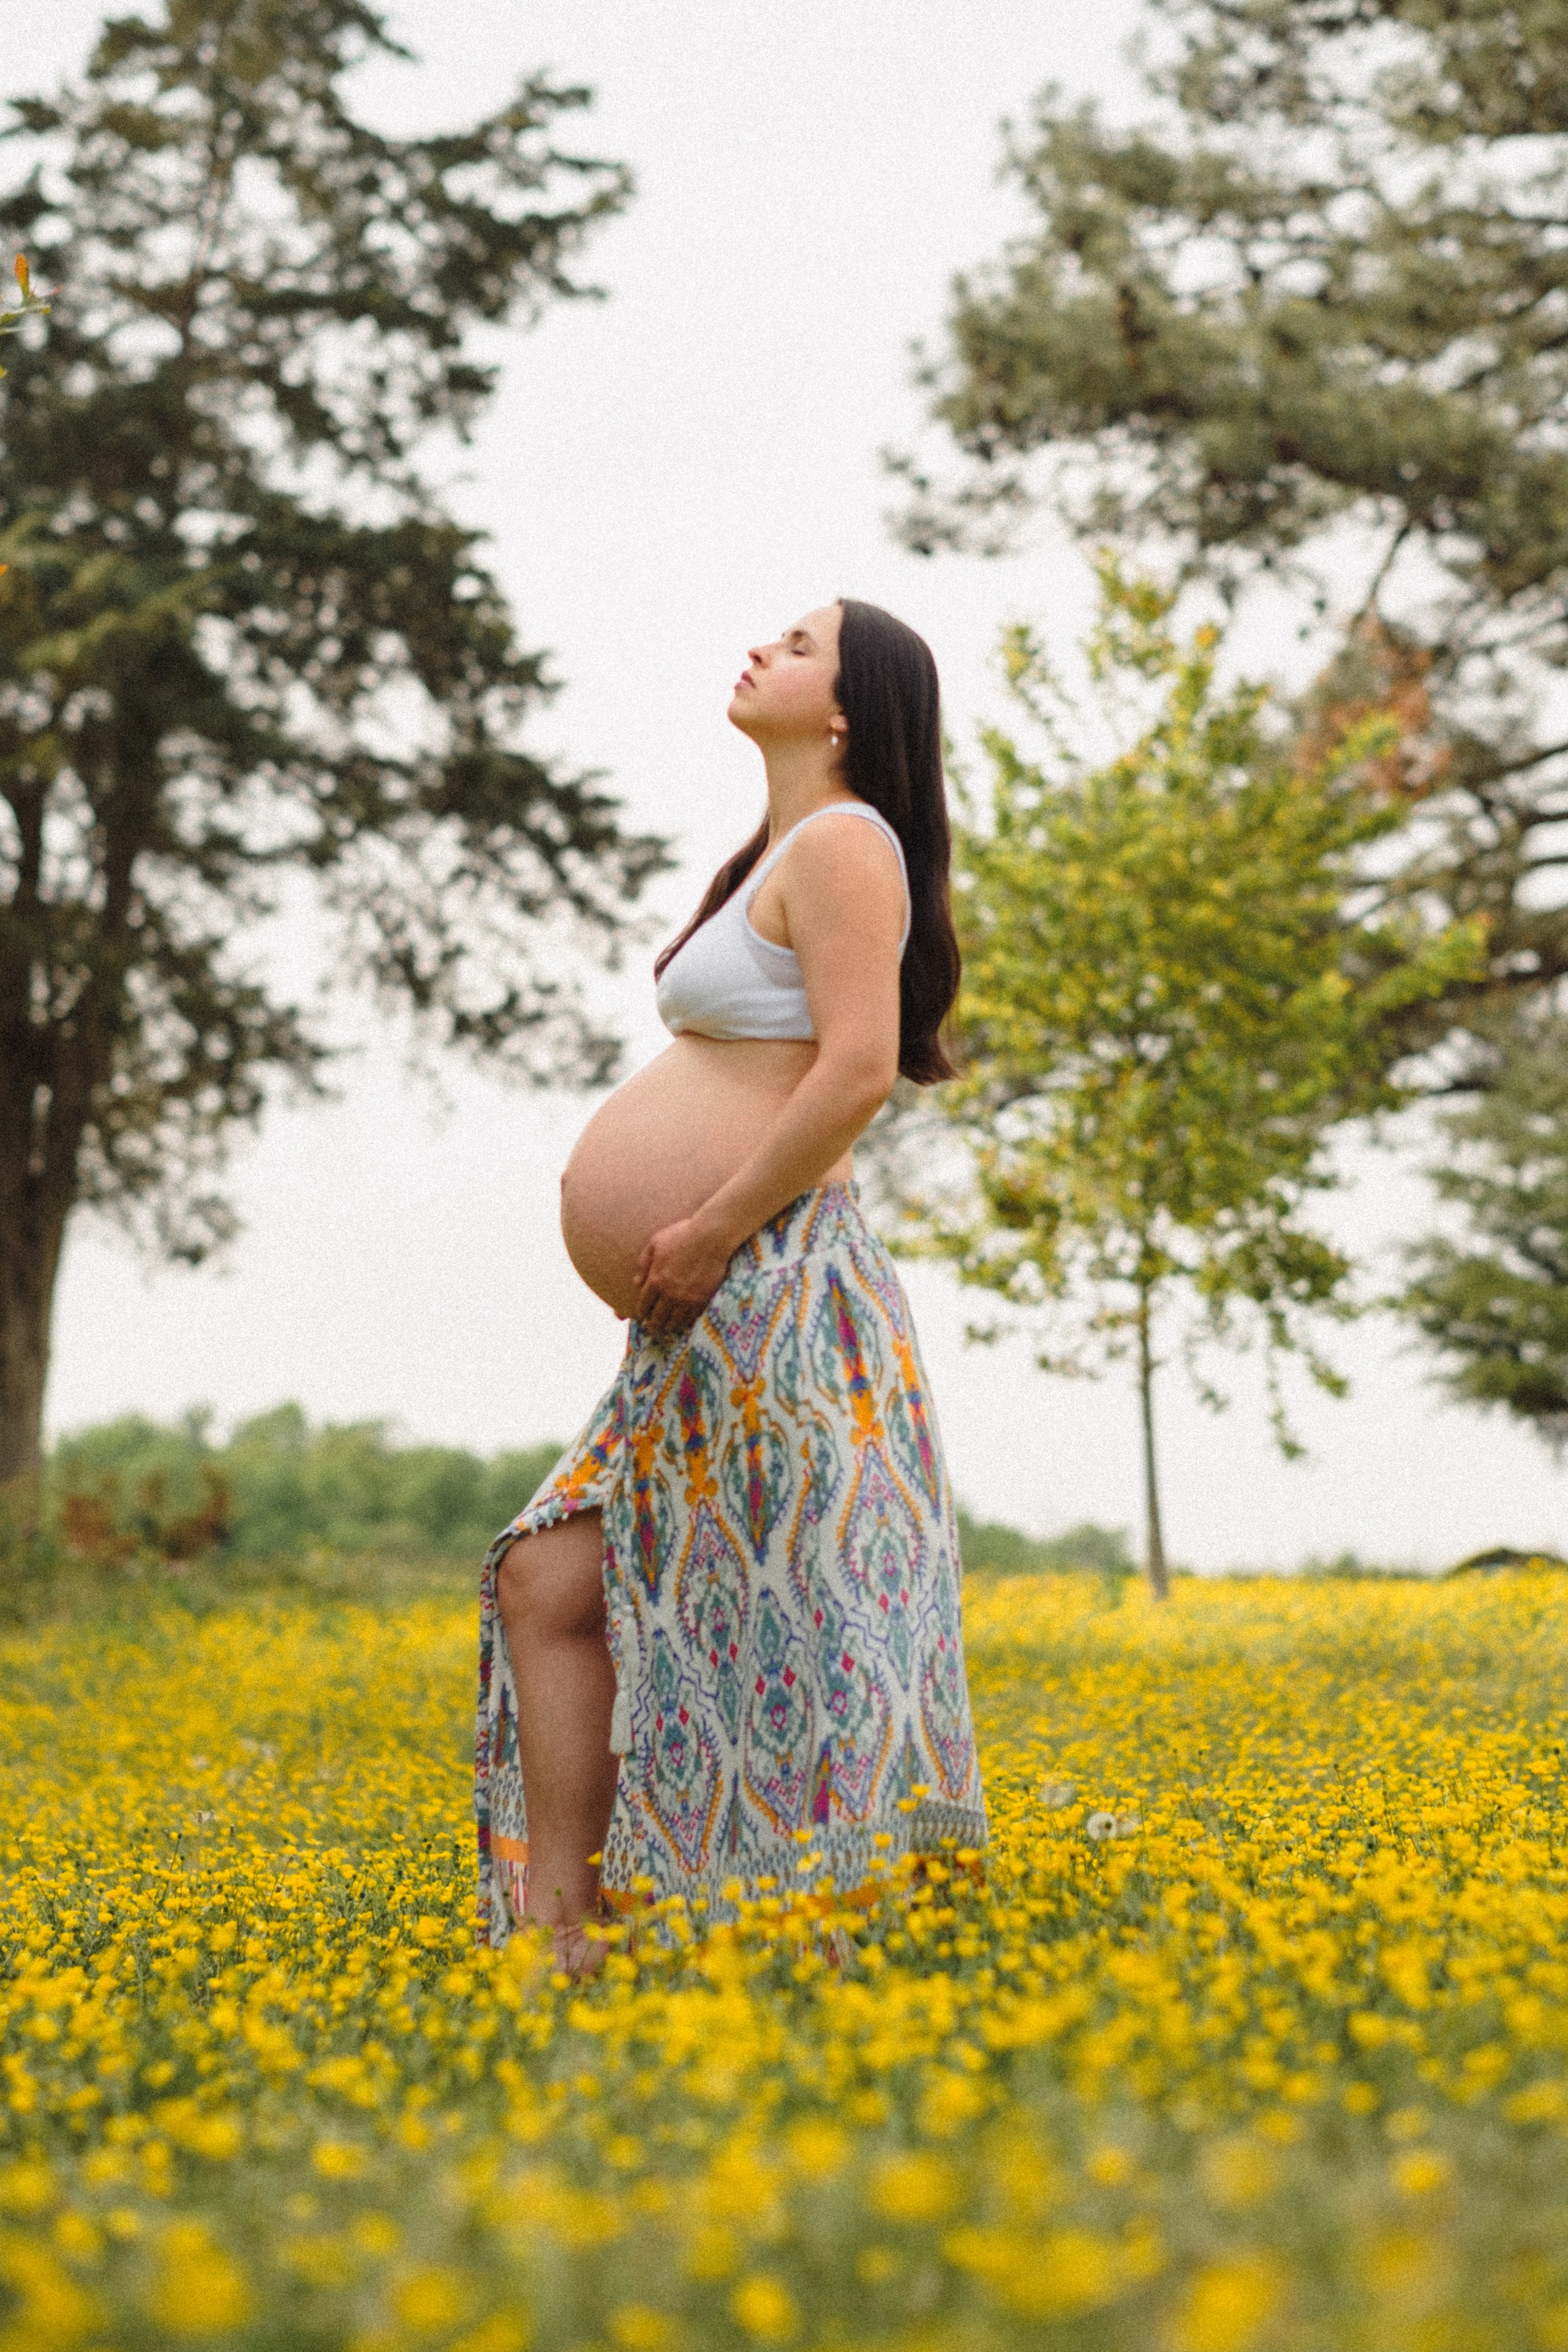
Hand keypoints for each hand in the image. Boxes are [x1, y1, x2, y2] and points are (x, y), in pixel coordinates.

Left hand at [633, 1216, 734, 1337]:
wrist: (710, 1237)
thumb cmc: (681, 1235)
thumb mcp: (655, 1243)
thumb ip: (643, 1263)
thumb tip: (636, 1283)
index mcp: (656, 1279)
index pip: (644, 1302)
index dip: (641, 1311)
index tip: (641, 1316)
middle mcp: (670, 1293)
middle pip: (658, 1316)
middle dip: (653, 1325)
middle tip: (652, 1331)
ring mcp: (687, 1298)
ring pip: (675, 1320)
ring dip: (669, 1326)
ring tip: (667, 1329)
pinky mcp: (703, 1299)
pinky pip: (692, 1317)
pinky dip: (687, 1322)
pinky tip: (685, 1322)